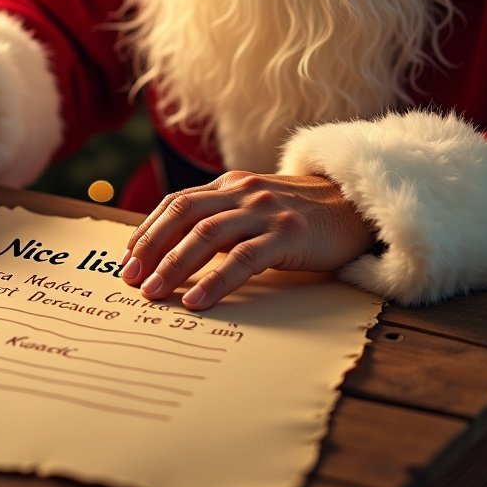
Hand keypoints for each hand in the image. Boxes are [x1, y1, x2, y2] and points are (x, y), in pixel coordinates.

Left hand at [120, 171, 374, 310]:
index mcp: (231, 185)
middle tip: (130, 279)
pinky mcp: (288, 234)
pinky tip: (197, 300)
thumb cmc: (304, 215)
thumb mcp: (258, 207)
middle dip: (150, 247)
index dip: (147, 229)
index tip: (126, 258)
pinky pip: (242, 258)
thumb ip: (225, 218)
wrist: (359, 207)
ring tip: (154, 293)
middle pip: (182, 214)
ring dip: (173, 265)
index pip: (176, 203)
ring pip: (206, 235)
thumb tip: (178, 250)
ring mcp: (265, 211)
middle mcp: (242, 192)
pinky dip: (215, 281)